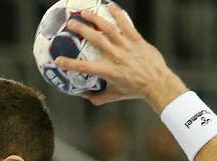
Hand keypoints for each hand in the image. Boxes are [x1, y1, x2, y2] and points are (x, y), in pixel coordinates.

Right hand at [57, 3, 186, 109]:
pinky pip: (125, 24)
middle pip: (96, 40)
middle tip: (69, 24)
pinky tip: (109, 5)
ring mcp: (127, 46)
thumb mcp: (114, 95)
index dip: (70, 64)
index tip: (58, 60)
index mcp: (109, 72)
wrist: (157, 82)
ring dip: (95, 18)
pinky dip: (117, 13)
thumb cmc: (135, 90)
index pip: (86, 68)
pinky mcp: (136, 39)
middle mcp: (116, 57)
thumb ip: (97, 96)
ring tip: (84, 11)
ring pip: (109, 28)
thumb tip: (82, 94)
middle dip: (81, 30)